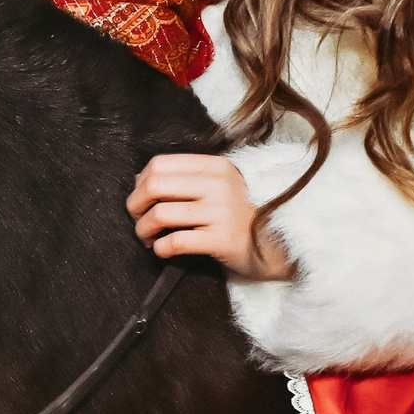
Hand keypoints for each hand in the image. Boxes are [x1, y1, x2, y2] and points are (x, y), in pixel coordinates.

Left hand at [126, 153, 295, 281]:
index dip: (140, 183)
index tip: (141, 200)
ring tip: (147, 238)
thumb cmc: (241, 217)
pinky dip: (160, 248)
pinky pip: (176, 242)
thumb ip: (187, 179)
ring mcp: (222, 212)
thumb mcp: (220, 187)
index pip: (160, 164)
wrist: (278, 247)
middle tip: (137, 220)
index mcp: (215, 166)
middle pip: (154, 185)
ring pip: (160, 214)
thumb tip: (140, 180)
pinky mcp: (222, 240)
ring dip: (143, 229)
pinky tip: (162, 250)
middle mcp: (219, 185)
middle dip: (135, 205)